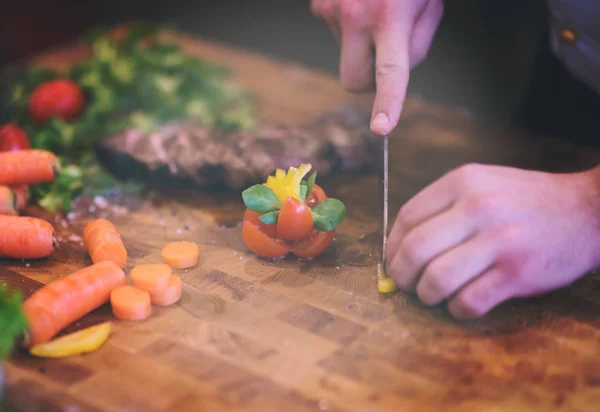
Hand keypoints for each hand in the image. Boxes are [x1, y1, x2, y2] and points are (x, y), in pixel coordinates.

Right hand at [311, 0, 442, 134]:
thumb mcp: (428, 1)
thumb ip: (416, 40)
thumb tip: (395, 69)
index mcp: (389, 15)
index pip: (390, 71)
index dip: (387, 103)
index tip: (381, 129)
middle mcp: (353, 16)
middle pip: (355, 82)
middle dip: (370, 82)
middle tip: (387, 56)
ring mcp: (330, 11)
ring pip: (347, 56)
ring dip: (364, 45)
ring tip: (378, 9)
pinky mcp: (318, 5)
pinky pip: (337, 34)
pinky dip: (352, 27)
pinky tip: (362, 2)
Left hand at [386, 163, 599, 318]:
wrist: (587, 210)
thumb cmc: (525, 200)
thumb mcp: (482, 184)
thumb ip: (443, 207)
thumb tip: (400, 244)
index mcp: (463, 182)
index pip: (407, 218)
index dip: (391, 246)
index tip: (392, 260)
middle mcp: (478, 208)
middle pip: (415, 250)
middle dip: (401, 275)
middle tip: (405, 284)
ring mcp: (499, 241)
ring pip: (437, 279)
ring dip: (426, 295)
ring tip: (431, 295)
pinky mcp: (517, 273)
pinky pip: (468, 301)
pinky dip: (456, 309)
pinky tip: (460, 304)